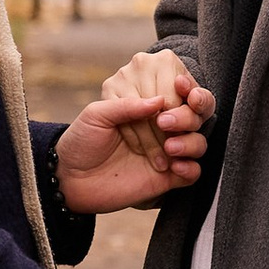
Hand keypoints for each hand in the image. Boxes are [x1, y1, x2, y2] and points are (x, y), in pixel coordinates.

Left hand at [86, 46, 216, 189]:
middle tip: (165, 123)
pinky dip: (190, 168)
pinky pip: (193, 172)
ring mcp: (167, 151)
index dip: (184, 90)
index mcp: (144, 105)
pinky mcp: (168, 177)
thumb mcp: (96, 115)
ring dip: (190, 142)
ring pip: (198, 141)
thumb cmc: (81, 141)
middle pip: (193, 115)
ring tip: (169, 148)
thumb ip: (127, 105)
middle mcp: (160, 126)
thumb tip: (160, 100)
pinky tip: (175, 168)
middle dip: (186, 117)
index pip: (176, 92)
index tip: (182, 88)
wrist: (70, 180)